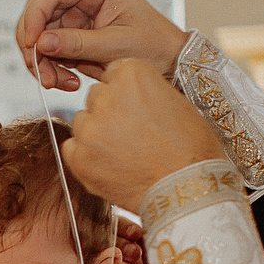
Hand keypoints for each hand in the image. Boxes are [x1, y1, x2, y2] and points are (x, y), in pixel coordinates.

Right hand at [16, 0, 188, 91]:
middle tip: (42, 74)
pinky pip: (50, 51)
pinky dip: (53, 69)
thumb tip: (42, 43)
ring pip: (40, 36)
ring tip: (60, 83)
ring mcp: (76, 14)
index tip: (31, 45)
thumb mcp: (117, 46)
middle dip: (35, 46)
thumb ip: (79, 43)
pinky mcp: (74, 34)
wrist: (170, 62)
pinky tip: (70, 82)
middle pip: (39, 14)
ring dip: (43, 62)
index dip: (34, 18)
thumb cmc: (154, 46)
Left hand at [64, 59, 228, 212]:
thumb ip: (147, 92)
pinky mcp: (80, 158)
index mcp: (132, 74)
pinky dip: (86, 157)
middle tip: (131, 133)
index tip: (134, 106)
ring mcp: (90, 128)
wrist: (187, 189)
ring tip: (123, 152)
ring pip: (82, 122)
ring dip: (96, 133)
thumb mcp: (176, 103)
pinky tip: (110, 165)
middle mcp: (106, 96)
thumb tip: (133, 97)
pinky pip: (72, 148)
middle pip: (96, 97)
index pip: (113, 74)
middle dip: (110, 112)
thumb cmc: (191, 150)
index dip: (125, 93)